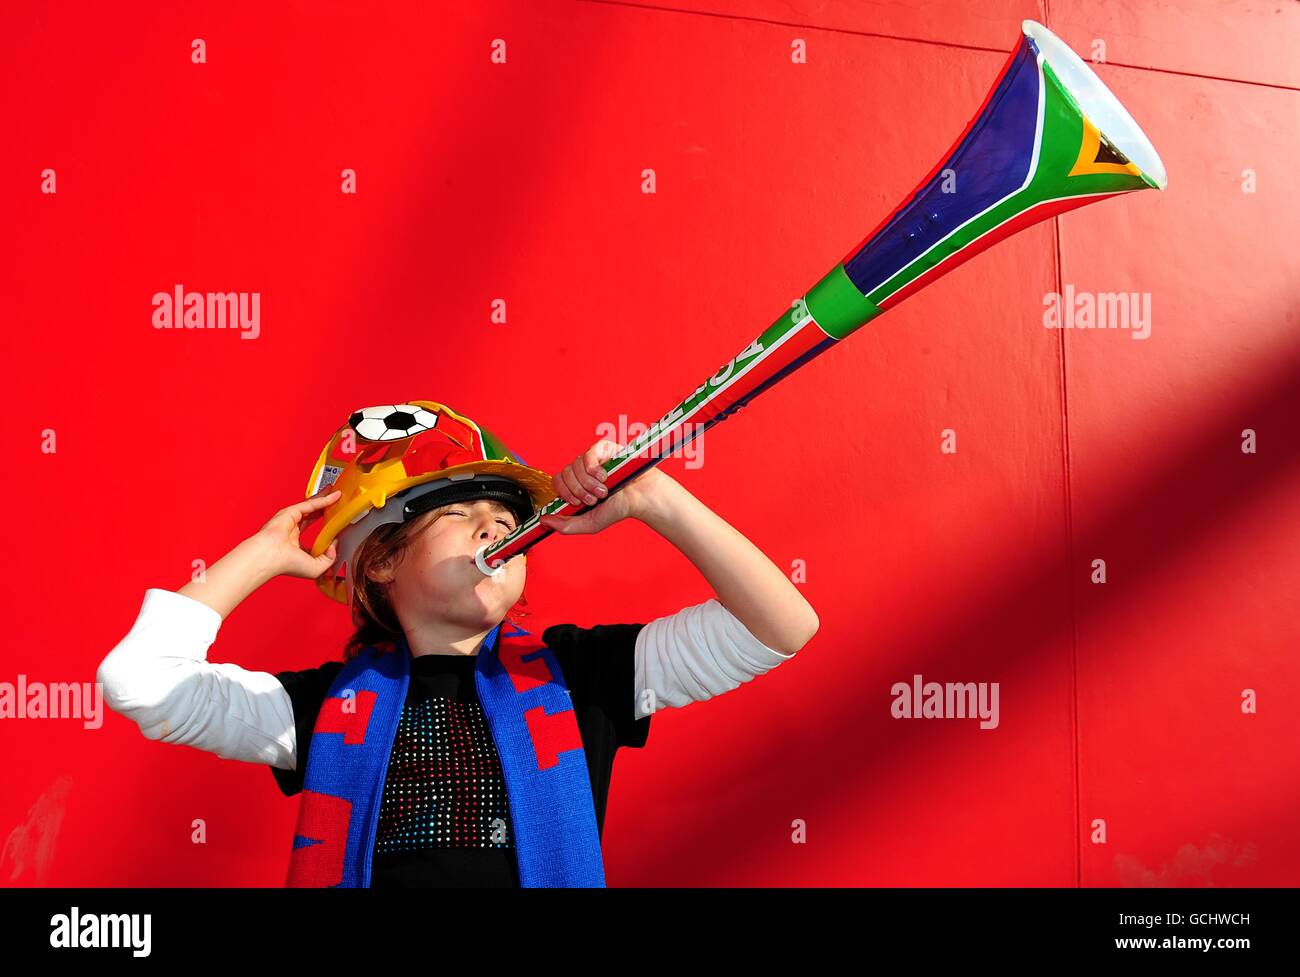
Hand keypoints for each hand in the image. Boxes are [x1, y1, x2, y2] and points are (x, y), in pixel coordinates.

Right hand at [253, 487, 342, 579]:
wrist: (270, 557)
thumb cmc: (286, 565)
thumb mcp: (315, 568)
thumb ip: (329, 559)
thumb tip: (334, 546)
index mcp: (296, 545)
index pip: (314, 535)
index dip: (327, 531)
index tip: (340, 527)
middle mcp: (292, 531)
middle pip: (313, 515)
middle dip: (326, 508)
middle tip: (338, 503)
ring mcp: (291, 520)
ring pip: (311, 507)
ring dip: (325, 499)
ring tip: (337, 494)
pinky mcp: (291, 512)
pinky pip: (310, 504)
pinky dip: (323, 500)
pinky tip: (334, 496)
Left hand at [539, 439, 667, 535]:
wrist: (641, 497)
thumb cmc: (618, 509)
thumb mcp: (589, 523)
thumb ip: (566, 525)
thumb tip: (544, 520)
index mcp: (576, 485)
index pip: (557, 482)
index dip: (564, 493)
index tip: (577, 503)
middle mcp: (582, 470)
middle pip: (564, 474)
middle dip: (579, 491)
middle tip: (595, 499)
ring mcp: (592, 458)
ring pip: (575, 466)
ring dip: (589, 483)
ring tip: (604, 490)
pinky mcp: (602, 448)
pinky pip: (587, 455)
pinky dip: (594, 470)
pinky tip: (605, 477)